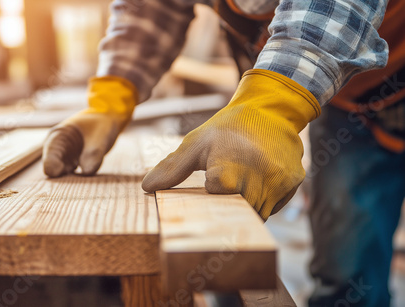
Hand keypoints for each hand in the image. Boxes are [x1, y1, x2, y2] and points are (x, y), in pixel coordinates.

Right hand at [43, 76, 136, 176]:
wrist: (108, 119)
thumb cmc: (102, 123)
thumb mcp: (100, 136)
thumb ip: (94, 153)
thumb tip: (86, 172)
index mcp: (58, 136)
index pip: (49, 155)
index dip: (52, 165)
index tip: (60, 171)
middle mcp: (58, 149)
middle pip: (53, 169)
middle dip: (62, 178)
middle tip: (73, 185)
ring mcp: (65, 158)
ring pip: (63, 175)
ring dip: (71, 181)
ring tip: (83, 184)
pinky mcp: (74, 164)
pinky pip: (73, 176)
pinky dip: (79, 180)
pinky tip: (88, 182)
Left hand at [142, 69, 319, 219]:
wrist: (271, 108)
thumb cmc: (227, 127)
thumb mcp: (196, 143)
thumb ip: (172, 168)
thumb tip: (146, 188)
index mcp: (229, 170)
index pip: (214, 205)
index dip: (208, 200)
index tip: (206, 191)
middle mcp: (258, 179)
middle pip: (236, 214)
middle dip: (226, 207)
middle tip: (222, 192)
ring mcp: (279, 182)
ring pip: (257, 214)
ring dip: (245, 206)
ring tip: (238, 185)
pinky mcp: (294, 183)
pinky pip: (275, 206)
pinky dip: (264, 200)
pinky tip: (256, 182)